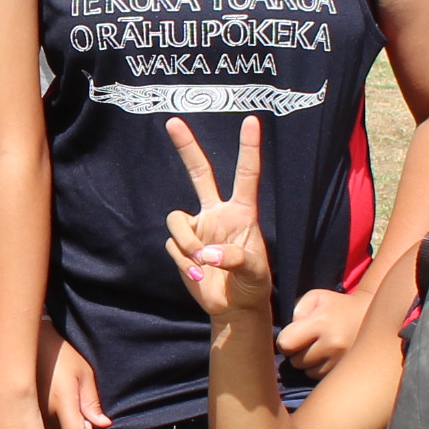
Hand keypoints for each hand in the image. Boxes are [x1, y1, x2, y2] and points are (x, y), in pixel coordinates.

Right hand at [38, 323, 109, 428]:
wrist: (32, 346)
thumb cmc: (62, 356)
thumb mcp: (84, 374)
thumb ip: (92, 402)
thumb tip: (104, 424)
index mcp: (62, 402)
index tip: (89, 416)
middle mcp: (44, 412)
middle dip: (76, 424)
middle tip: (74, 399)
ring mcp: (33, 413)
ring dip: (63, 420)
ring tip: (60, 395)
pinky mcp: (25, 412)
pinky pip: (43, 424)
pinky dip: (51, 416)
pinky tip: (49, 397)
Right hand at [164, 116, 275, 326]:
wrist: (234, 308)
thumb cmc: (253, 286)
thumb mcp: (256, 273)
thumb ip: (237, 258)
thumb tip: (207, 253)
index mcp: (242, 213)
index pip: (246, 175)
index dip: (249, 148)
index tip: (252, 120)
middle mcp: (217, 213)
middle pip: (199, 173)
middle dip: (186, 147)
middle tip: (172, 121)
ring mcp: (198, 228)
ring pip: (177, 220)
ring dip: (186, 243)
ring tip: (201, 265)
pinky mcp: (182, 246)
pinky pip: (173, 246)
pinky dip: (183, 261)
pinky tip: (197, 274)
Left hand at [276, 287, 361, 377]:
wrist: (370, 315)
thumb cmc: (337, 305)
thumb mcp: (316, 297)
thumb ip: (297, 310)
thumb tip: (288, 333)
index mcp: (322, 323)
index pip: (286, 344)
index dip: (285, 340)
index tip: (293, 335)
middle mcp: (333, 344)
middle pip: (295, 361)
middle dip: (297, 352)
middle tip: (308, 341)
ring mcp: (341, 360)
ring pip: (307, 372)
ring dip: (308, 363)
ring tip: (319, 348)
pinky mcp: (347, 370)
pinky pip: (320, 377)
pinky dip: (319, 368)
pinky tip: (327, 356)